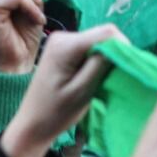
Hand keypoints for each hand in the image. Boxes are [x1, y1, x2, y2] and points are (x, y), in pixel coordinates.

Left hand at [0, 24, 125, 156]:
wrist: (33, 123)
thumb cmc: (56, 113)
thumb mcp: (82, 91)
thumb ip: (101, 65)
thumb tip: (122, 45)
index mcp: (66, 45)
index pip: (108, 33)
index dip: (122, 49)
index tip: (123, 71)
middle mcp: (64, 36)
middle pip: (103, 36)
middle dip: (112, 55)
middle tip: (108, 80)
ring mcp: (63, 41)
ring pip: (99, 42)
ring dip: (105, 60)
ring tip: (97, 82)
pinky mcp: (65, 48)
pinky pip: (91, 48)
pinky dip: (97, 62)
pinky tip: (90, 79)